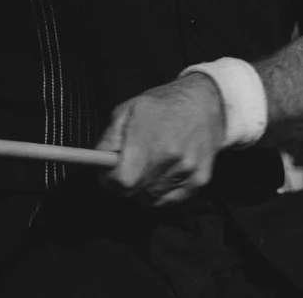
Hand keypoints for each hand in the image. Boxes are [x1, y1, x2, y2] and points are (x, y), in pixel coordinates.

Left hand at [96, 73, 226, 205]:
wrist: (204, 102)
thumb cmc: (162, 105)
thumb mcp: (127, 110)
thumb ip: (108, 140)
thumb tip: (97, 163)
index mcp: (149, 140)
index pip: (122, 182)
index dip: (110, 180)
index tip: (110, 172)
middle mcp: (170, 159)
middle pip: (135, 193)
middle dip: (126, 183)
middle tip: (131, 164)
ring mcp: (187, 172)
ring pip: (151, 199)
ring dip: (144, 187)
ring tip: (151, 162)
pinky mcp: (199, 181)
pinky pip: (169, 200)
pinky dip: (162, 190)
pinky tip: (165, 169)